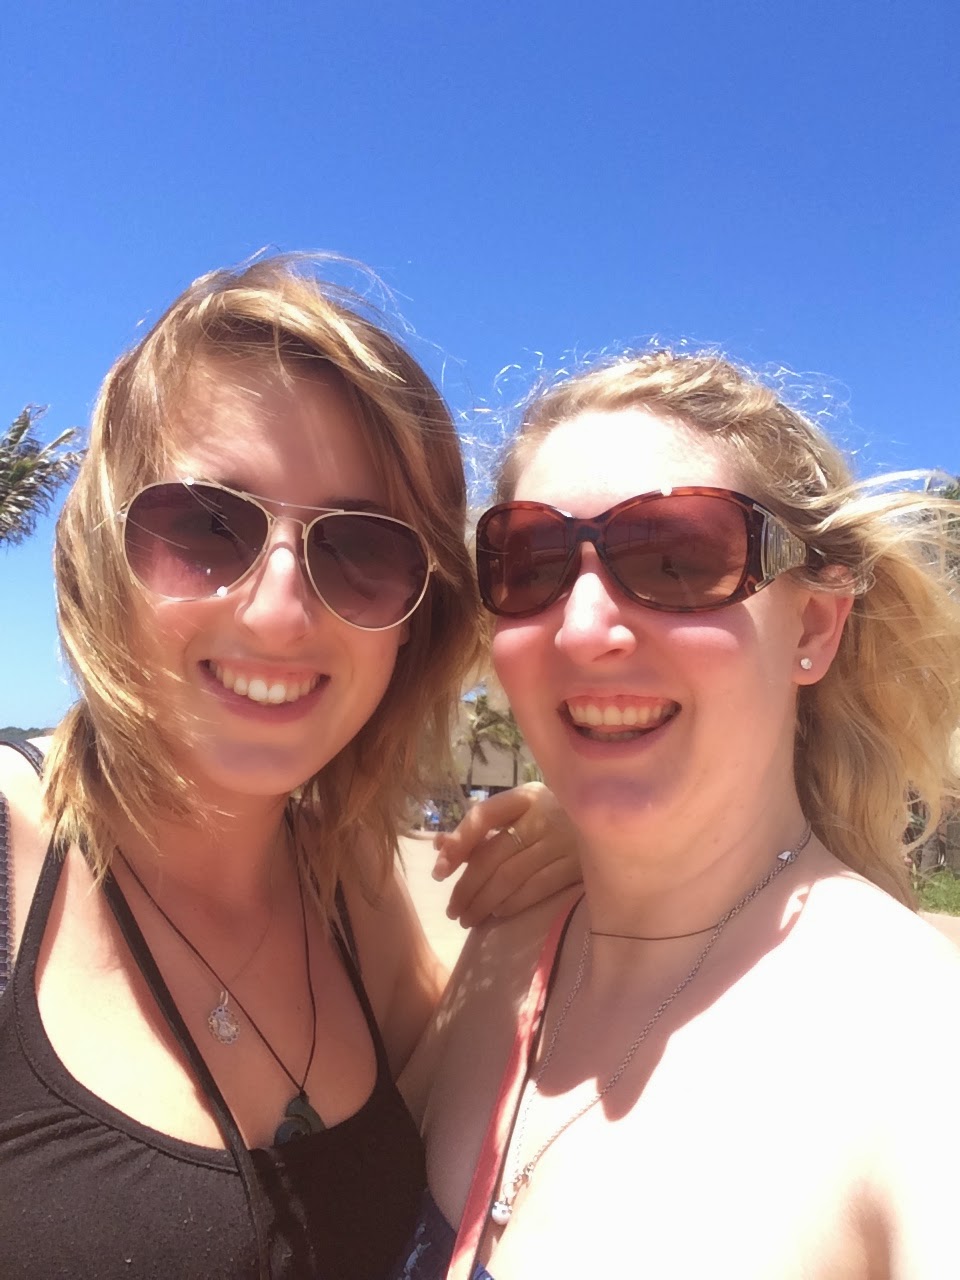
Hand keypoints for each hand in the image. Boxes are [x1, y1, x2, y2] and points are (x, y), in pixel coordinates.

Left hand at [433, 783, 580, 926]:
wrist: (612, 820)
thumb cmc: (554, 818)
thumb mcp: (521, 814)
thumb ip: (482, 830)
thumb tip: (440, 846)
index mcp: (525, 797)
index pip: (483, 816)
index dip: (458, 843)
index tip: (438, 871)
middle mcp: (543, 815)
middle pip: (493, 855)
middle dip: (466, 886)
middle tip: (452, 910)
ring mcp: (563, 841)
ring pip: (511, 877)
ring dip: (484, 901)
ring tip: (468, 917)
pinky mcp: (578, 865)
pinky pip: (537, 888)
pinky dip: (513, 903)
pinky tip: (498, 912)